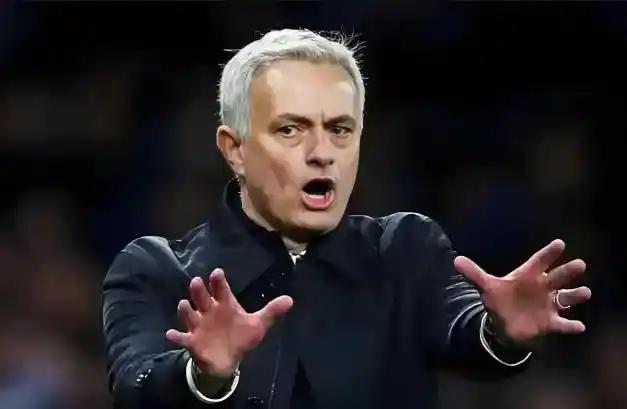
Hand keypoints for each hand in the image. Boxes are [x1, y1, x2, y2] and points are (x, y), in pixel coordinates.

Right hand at [166, 268, 292, 376]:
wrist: (228, 358)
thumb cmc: (240, 335)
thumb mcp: (258, 324)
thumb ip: (271, 311)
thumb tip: (290, 300)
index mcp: (225, 305)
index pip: (221, 290)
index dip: (218, 282)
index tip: (217, 273)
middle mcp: (210, 311)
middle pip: (202, 298)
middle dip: (199, 291)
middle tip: (197, 281)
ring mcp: (199, 326)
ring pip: (190, 315)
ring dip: (186, 310)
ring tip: (184, 305)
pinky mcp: (192, 341)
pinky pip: (182, 338)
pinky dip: (176, 336)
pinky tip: (171, 334)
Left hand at [454, 239, 591, 346]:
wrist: (506, 322)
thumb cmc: (501, 299)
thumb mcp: (487, 287)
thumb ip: (474, 274)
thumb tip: (456, 260)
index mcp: (529, 275)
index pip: (540, 261)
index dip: (549, 253)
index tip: (560, 244)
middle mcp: (543, 287)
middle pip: (558, 277)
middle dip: (568, 271)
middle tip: (580, 264)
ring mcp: (549, 305)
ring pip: (567, 298)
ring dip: (575, 296)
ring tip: (584, 292)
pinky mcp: (550, 322)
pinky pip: (563, 324)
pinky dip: (571, 326)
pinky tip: (579, 326)